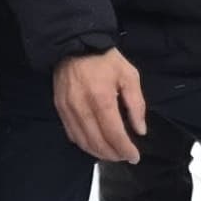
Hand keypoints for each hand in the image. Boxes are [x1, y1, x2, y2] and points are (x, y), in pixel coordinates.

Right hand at [54, 51, 147, 165]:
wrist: (74, 44)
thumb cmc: (105, 59)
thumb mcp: (129, 75)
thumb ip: (136, 104)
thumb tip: (140, 130)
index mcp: (102, 99)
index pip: (114, 134)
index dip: (125, 149)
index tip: (134, 156)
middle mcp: (82, 108)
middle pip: (98, 142)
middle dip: (113, 154)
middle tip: (124, 157)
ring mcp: (68, 110)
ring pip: (84, 142)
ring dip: (99, 153)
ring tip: (112, 154)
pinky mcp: (60, 109)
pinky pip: (72, 134)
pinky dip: (85, 144)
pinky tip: (95, 145)